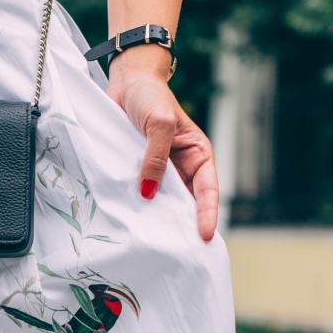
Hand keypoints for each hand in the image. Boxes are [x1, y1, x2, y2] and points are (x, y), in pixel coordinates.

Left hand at [107, 46, 217, 241]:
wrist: (126, 80)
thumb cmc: (150, 96)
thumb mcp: (159, 124)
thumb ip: (155, 157)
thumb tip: (148, 192)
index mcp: (197, 155)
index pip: (207, 190)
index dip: (207, 213)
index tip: (205, 235)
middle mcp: (180, 166)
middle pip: (185, 202)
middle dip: (184, 225)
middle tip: (181, 251)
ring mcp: (158, 170)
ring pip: (161, 200)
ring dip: (158, 218)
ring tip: (155, 243)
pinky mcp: (137, 169)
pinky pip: (138, 191)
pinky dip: (136, 206)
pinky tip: (131, 222)